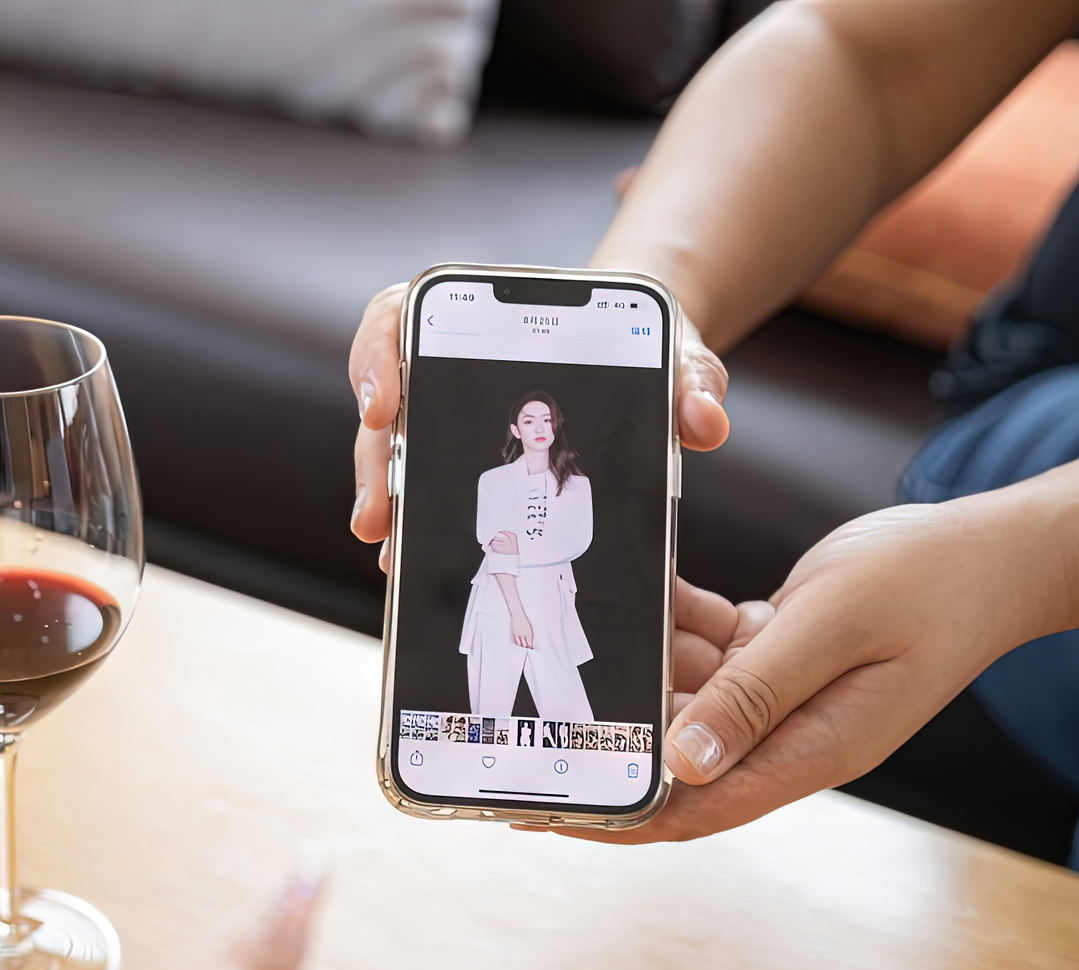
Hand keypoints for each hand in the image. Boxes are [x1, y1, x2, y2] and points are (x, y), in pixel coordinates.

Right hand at [349, 283, 729, 570]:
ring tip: (387, 547)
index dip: (376, 357)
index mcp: (479, 309)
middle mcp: (442, 355)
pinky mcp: (450, 447)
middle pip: (383, 399)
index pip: (401, 314)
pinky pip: (416, 476)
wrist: (633, 358)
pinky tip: (410, 551)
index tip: (381, 407)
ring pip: (389, 447)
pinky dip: (411, 514)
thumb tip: (704, 424)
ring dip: (384, 498)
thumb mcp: (671, 348)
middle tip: (378, 515)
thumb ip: (690, 377)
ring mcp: (440, 405)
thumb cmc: (637, 339)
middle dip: (374, 462)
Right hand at [510, 609, 534, 648]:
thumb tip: (530, 640)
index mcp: (529, 633)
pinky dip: (517, 643)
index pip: (530, 643)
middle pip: (525, 644)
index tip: (531, 649)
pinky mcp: (514, 632)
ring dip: (521, 646)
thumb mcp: (530, 627)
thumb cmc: (525, 620)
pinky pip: (515, 640)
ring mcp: (518, 634)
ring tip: (523, 648)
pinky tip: (518, 644)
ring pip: (520, 643)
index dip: (530, 646)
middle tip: (527, 650)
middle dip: (526, 647)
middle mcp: (523, 634)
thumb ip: (530, 634)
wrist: (518, 614)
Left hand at [560, 500, 1048, 843]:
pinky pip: (712, 649)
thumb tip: (681, 763)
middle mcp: (790, 736)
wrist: (999, 551)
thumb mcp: (832, 628)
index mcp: (808, 752)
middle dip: (608, 741)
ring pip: (687, 697)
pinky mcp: (784, 655)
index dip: (615, 817)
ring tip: (578, 632)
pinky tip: (647, 591)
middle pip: (676, 759)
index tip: (544, 815)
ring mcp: (788, 697)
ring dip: (644, 666)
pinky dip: (679, 623)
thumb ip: (754, 693)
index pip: (691, 809)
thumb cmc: (931, 585)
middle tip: (525, 725)